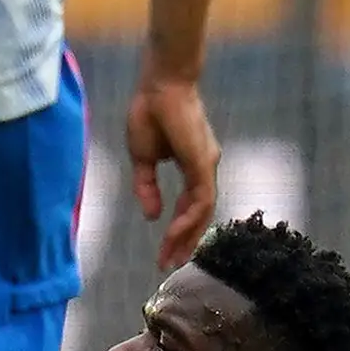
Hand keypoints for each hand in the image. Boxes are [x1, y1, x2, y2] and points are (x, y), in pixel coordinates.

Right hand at [123, 68, 217, 268]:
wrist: (159, 85)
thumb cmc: (150, 112)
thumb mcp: (142, 158)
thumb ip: (146, 187)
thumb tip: (150, 215)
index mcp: (193, 167)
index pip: (190, 208)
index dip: (177, 231)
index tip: (163, 252)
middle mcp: (205, 169)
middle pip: (200, 215)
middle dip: (183, 242)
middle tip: (168, 265)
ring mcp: (207, 166)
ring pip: (203, 211)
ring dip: (186, 236)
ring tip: (171, 257)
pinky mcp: (204, 162)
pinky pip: (201, 198)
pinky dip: (189, 218)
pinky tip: (175, 231)